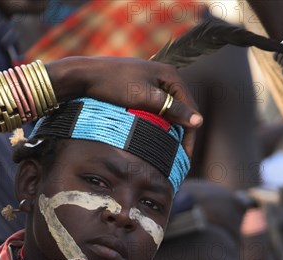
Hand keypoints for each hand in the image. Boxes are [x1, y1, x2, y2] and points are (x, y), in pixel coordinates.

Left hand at [48, 56, 202, 158]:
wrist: (84, 75)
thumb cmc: (113, 84)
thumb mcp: (145, 98)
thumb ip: (172, 109)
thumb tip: (198, 121)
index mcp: (171, 75)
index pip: (190, 109)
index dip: (189, 135)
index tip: (185, 158)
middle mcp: (165, 77)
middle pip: (181, 111)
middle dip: (181, 136)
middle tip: (178, 161)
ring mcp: (153, 83)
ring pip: (168, 112)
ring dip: (170, 132)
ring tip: (168, 154)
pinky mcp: (141, 89)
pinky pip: (157, 110)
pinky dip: (158, 125)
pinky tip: (155, 140)